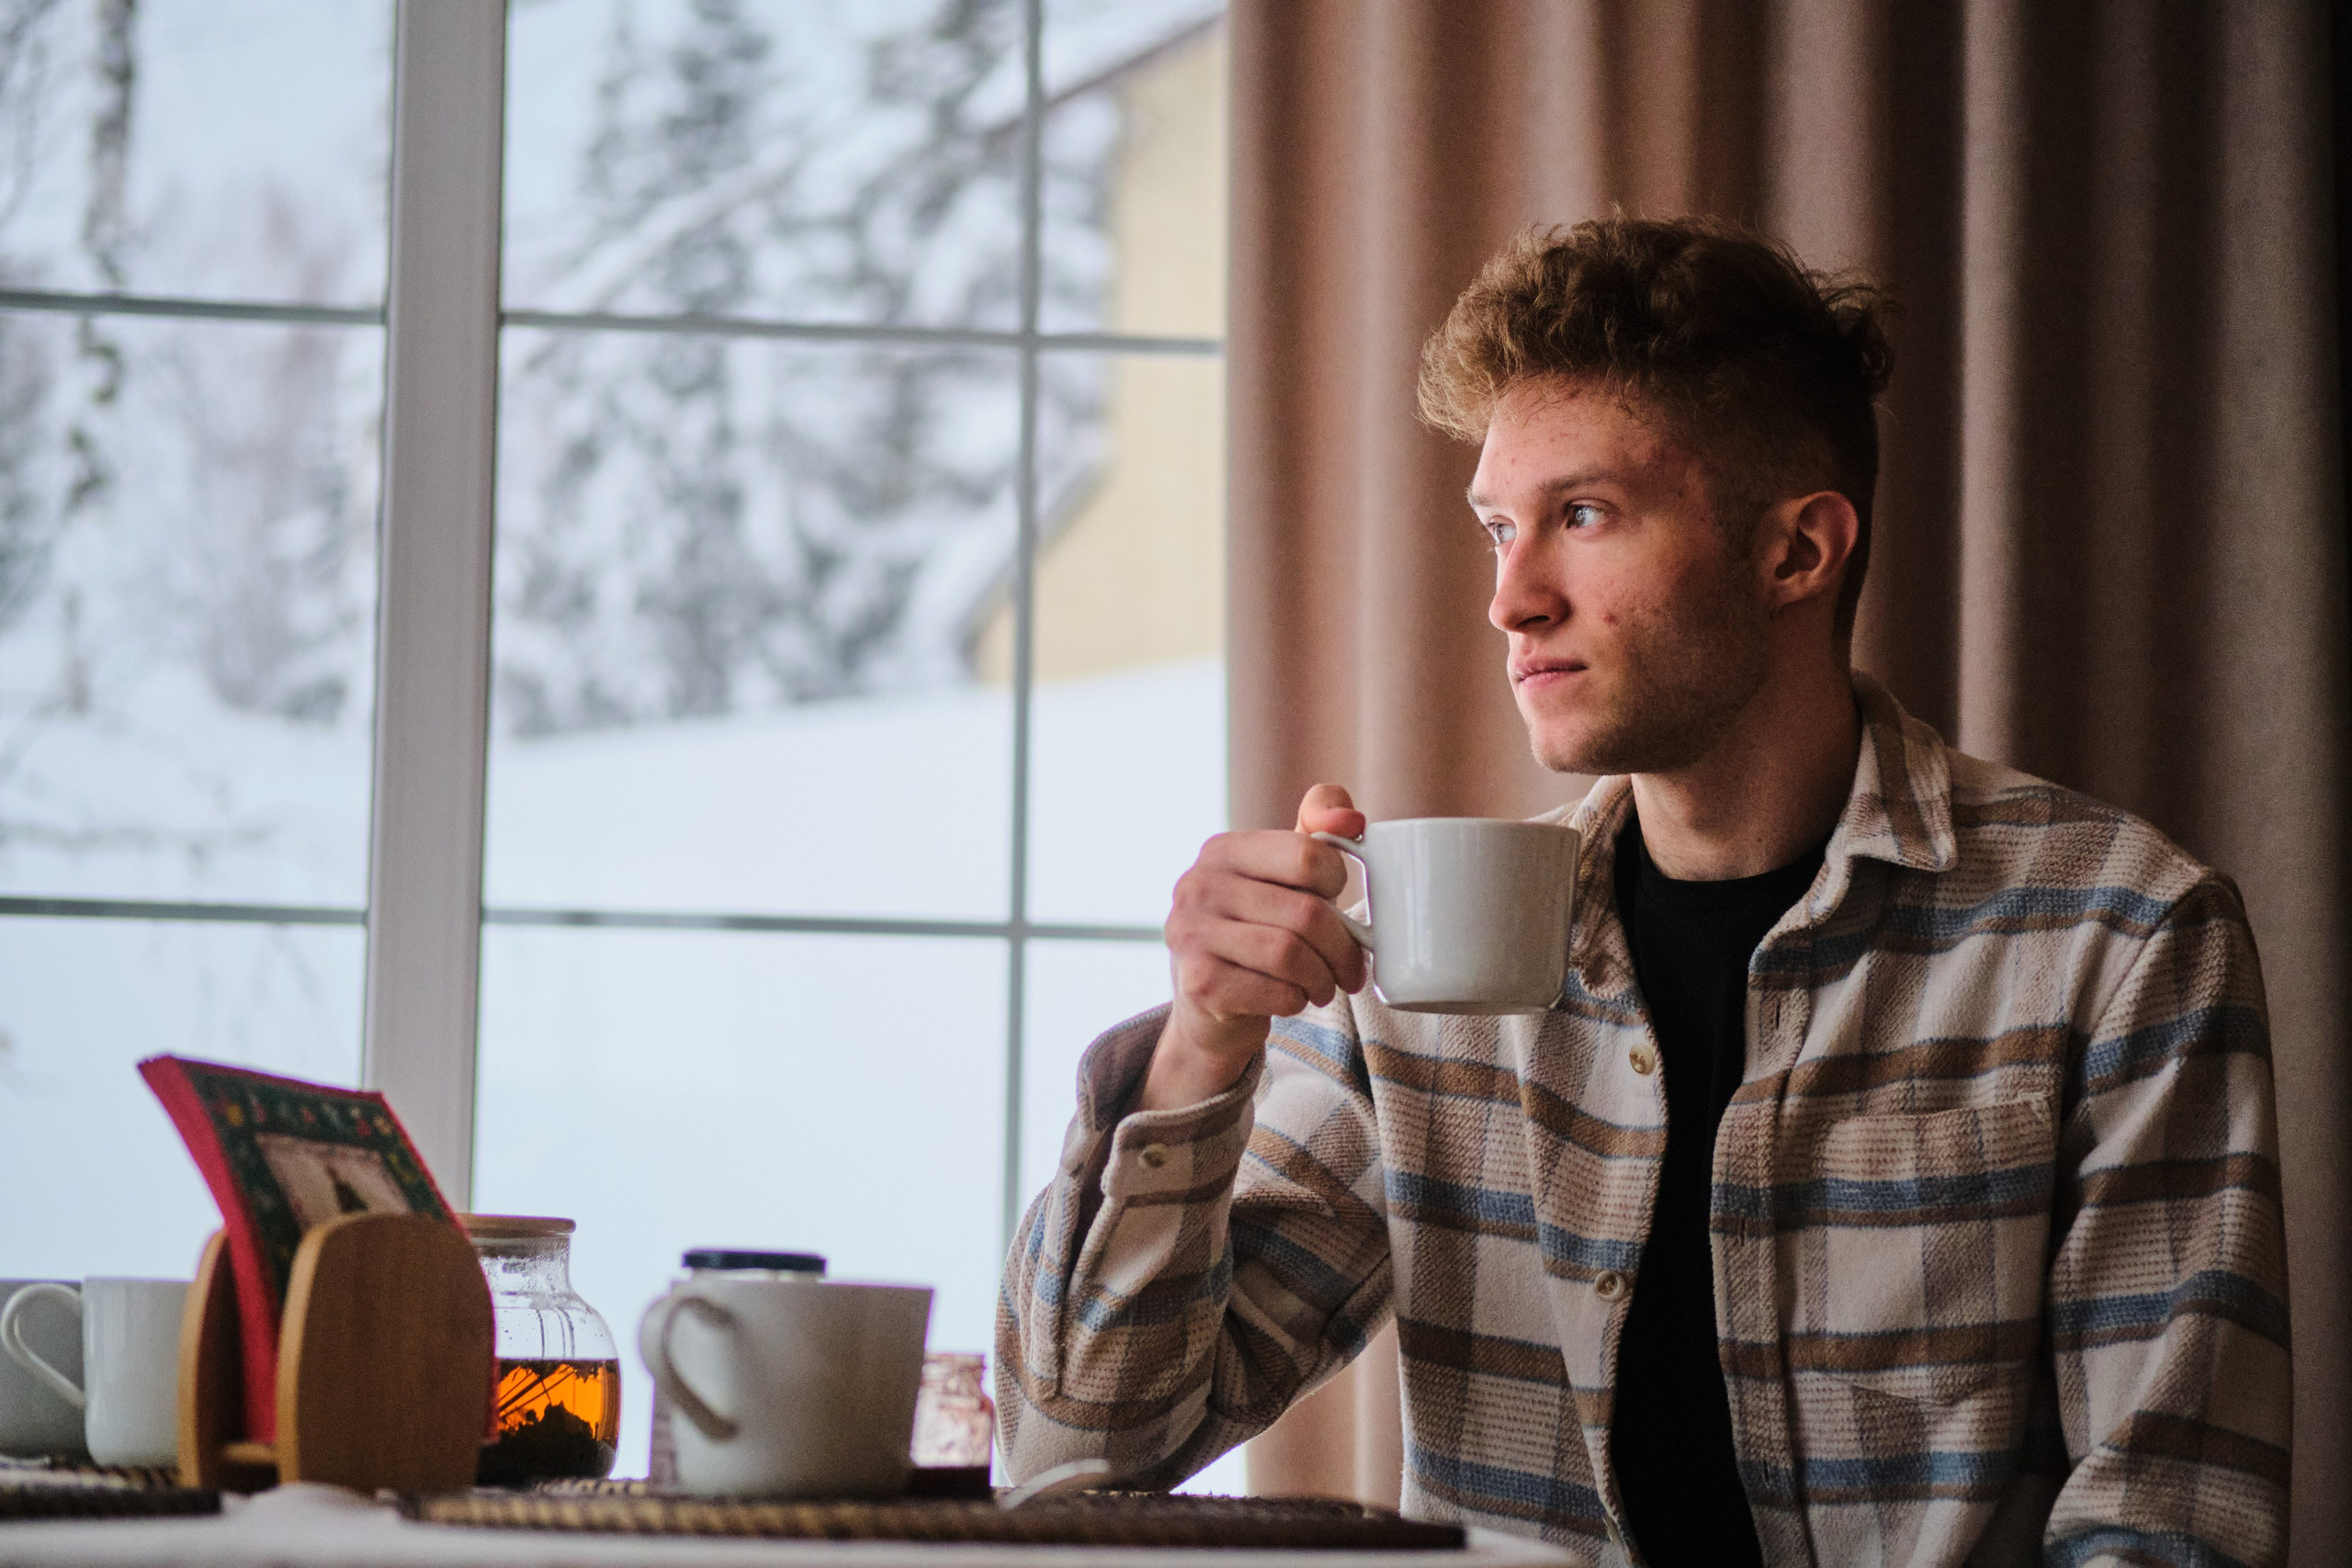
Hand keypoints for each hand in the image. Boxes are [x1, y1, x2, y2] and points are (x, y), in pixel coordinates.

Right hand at [1137, 785, 1369, 1110]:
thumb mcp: (1284, 874)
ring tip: (1326, 985)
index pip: (1307, 855)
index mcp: (1224, 850)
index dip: (1339, 883)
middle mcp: (1199, 885)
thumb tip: (1351, 820)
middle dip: (1342, 948)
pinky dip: (1298, 1000)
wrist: (1208, 1001)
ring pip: (1290, 954)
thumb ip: (1318, 831)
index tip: (1338, 903)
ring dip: (1322, 978)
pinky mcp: (1199, 983)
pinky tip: (1294, 997)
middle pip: (1305, 912)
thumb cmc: (1258, 927)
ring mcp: (1192, 933)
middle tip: (1351, 967)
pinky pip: (1274, 991)